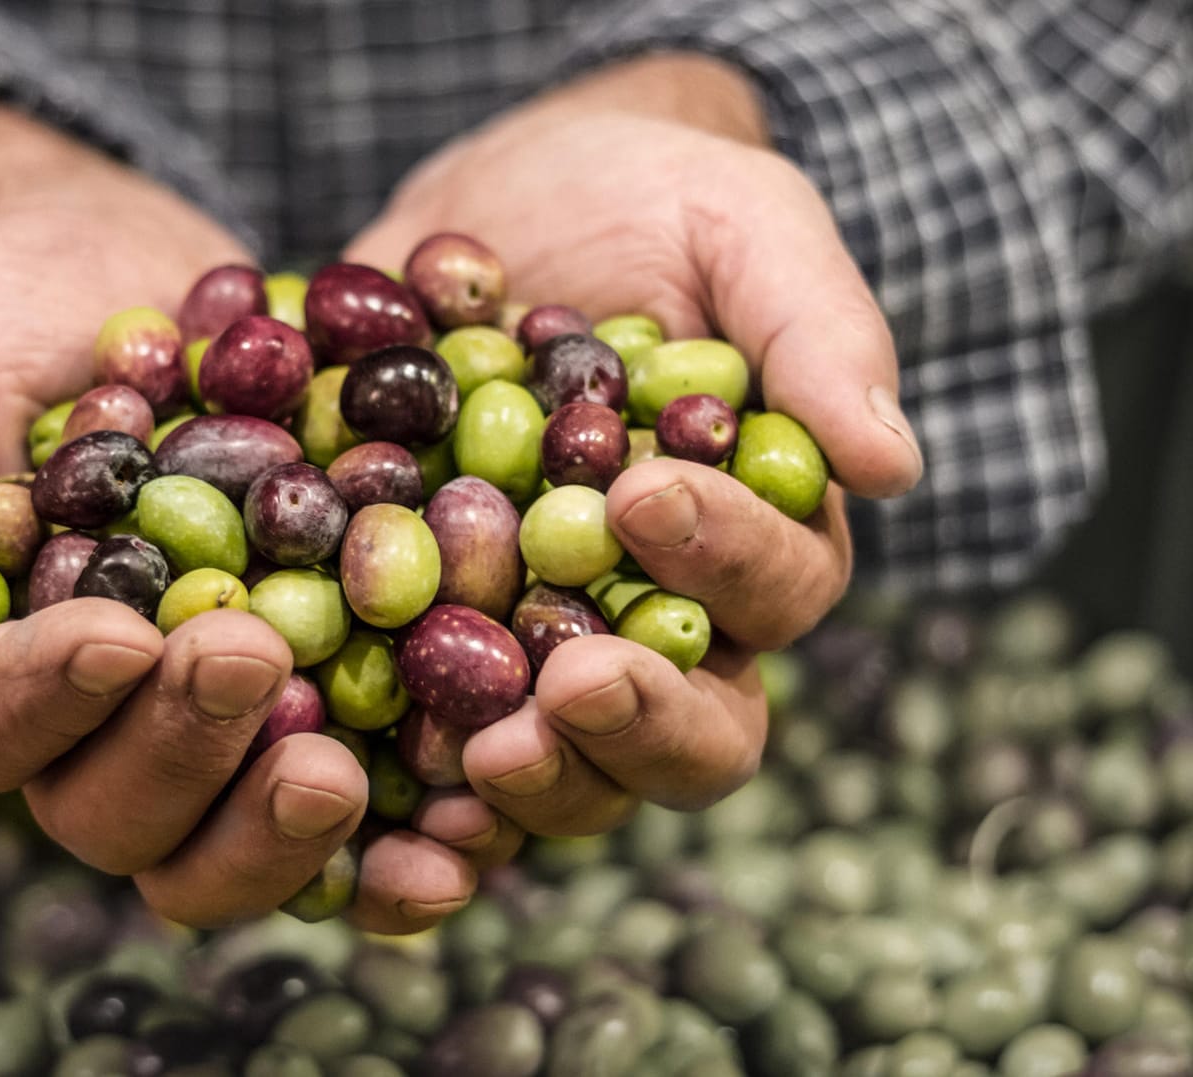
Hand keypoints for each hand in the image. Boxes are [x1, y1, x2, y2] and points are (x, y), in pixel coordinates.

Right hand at [0, 100, 494, 930]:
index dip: (48, 695)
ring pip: (224, 841)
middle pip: (112, 810)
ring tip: (346, 765)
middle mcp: (90, 725)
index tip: (121, 634)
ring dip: (281, 827)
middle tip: (255, 662)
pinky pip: (353, 813)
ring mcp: (205, 729)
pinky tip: (460, 835)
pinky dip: (395, 844)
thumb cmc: (2, 303)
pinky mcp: (316, 704)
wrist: (129, 281)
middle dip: (181, 750)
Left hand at [347, 55, 924, 832]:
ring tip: (473, 749)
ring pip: (570, 768)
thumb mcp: (740, 226)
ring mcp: (540, 648)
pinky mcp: (426, 648)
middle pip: (692, 732)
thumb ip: (817, 333)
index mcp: (755, 540)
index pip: (775, 592)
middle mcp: (660, 621)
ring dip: (533, 779)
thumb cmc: (647, 203)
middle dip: (636, 724)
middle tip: (568, 689)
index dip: (723, 560)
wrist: (494, 207)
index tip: (643, 498)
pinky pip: (428, 750)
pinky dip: (408, 792)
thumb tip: (890, 466)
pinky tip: (371, 790)